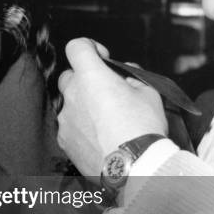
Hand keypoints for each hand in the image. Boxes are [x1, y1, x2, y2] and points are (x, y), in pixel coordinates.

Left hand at [57, 38, 167, 176]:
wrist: (134, 165)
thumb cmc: (143, 127)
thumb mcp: (149, 93)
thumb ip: (132, 77)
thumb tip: (125, 74)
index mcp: (91, 76)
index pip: (76, 47)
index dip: (89, 48)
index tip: (101, 58)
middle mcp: (72, 94)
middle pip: (69, 76)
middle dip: (84, 80)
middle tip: (105, 93)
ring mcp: (65, 118)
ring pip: (70, 104)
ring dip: (83, 107)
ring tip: (106, 122)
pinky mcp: (64, 139)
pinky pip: (69, 127)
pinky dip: (80, 128)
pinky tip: (98, 138)